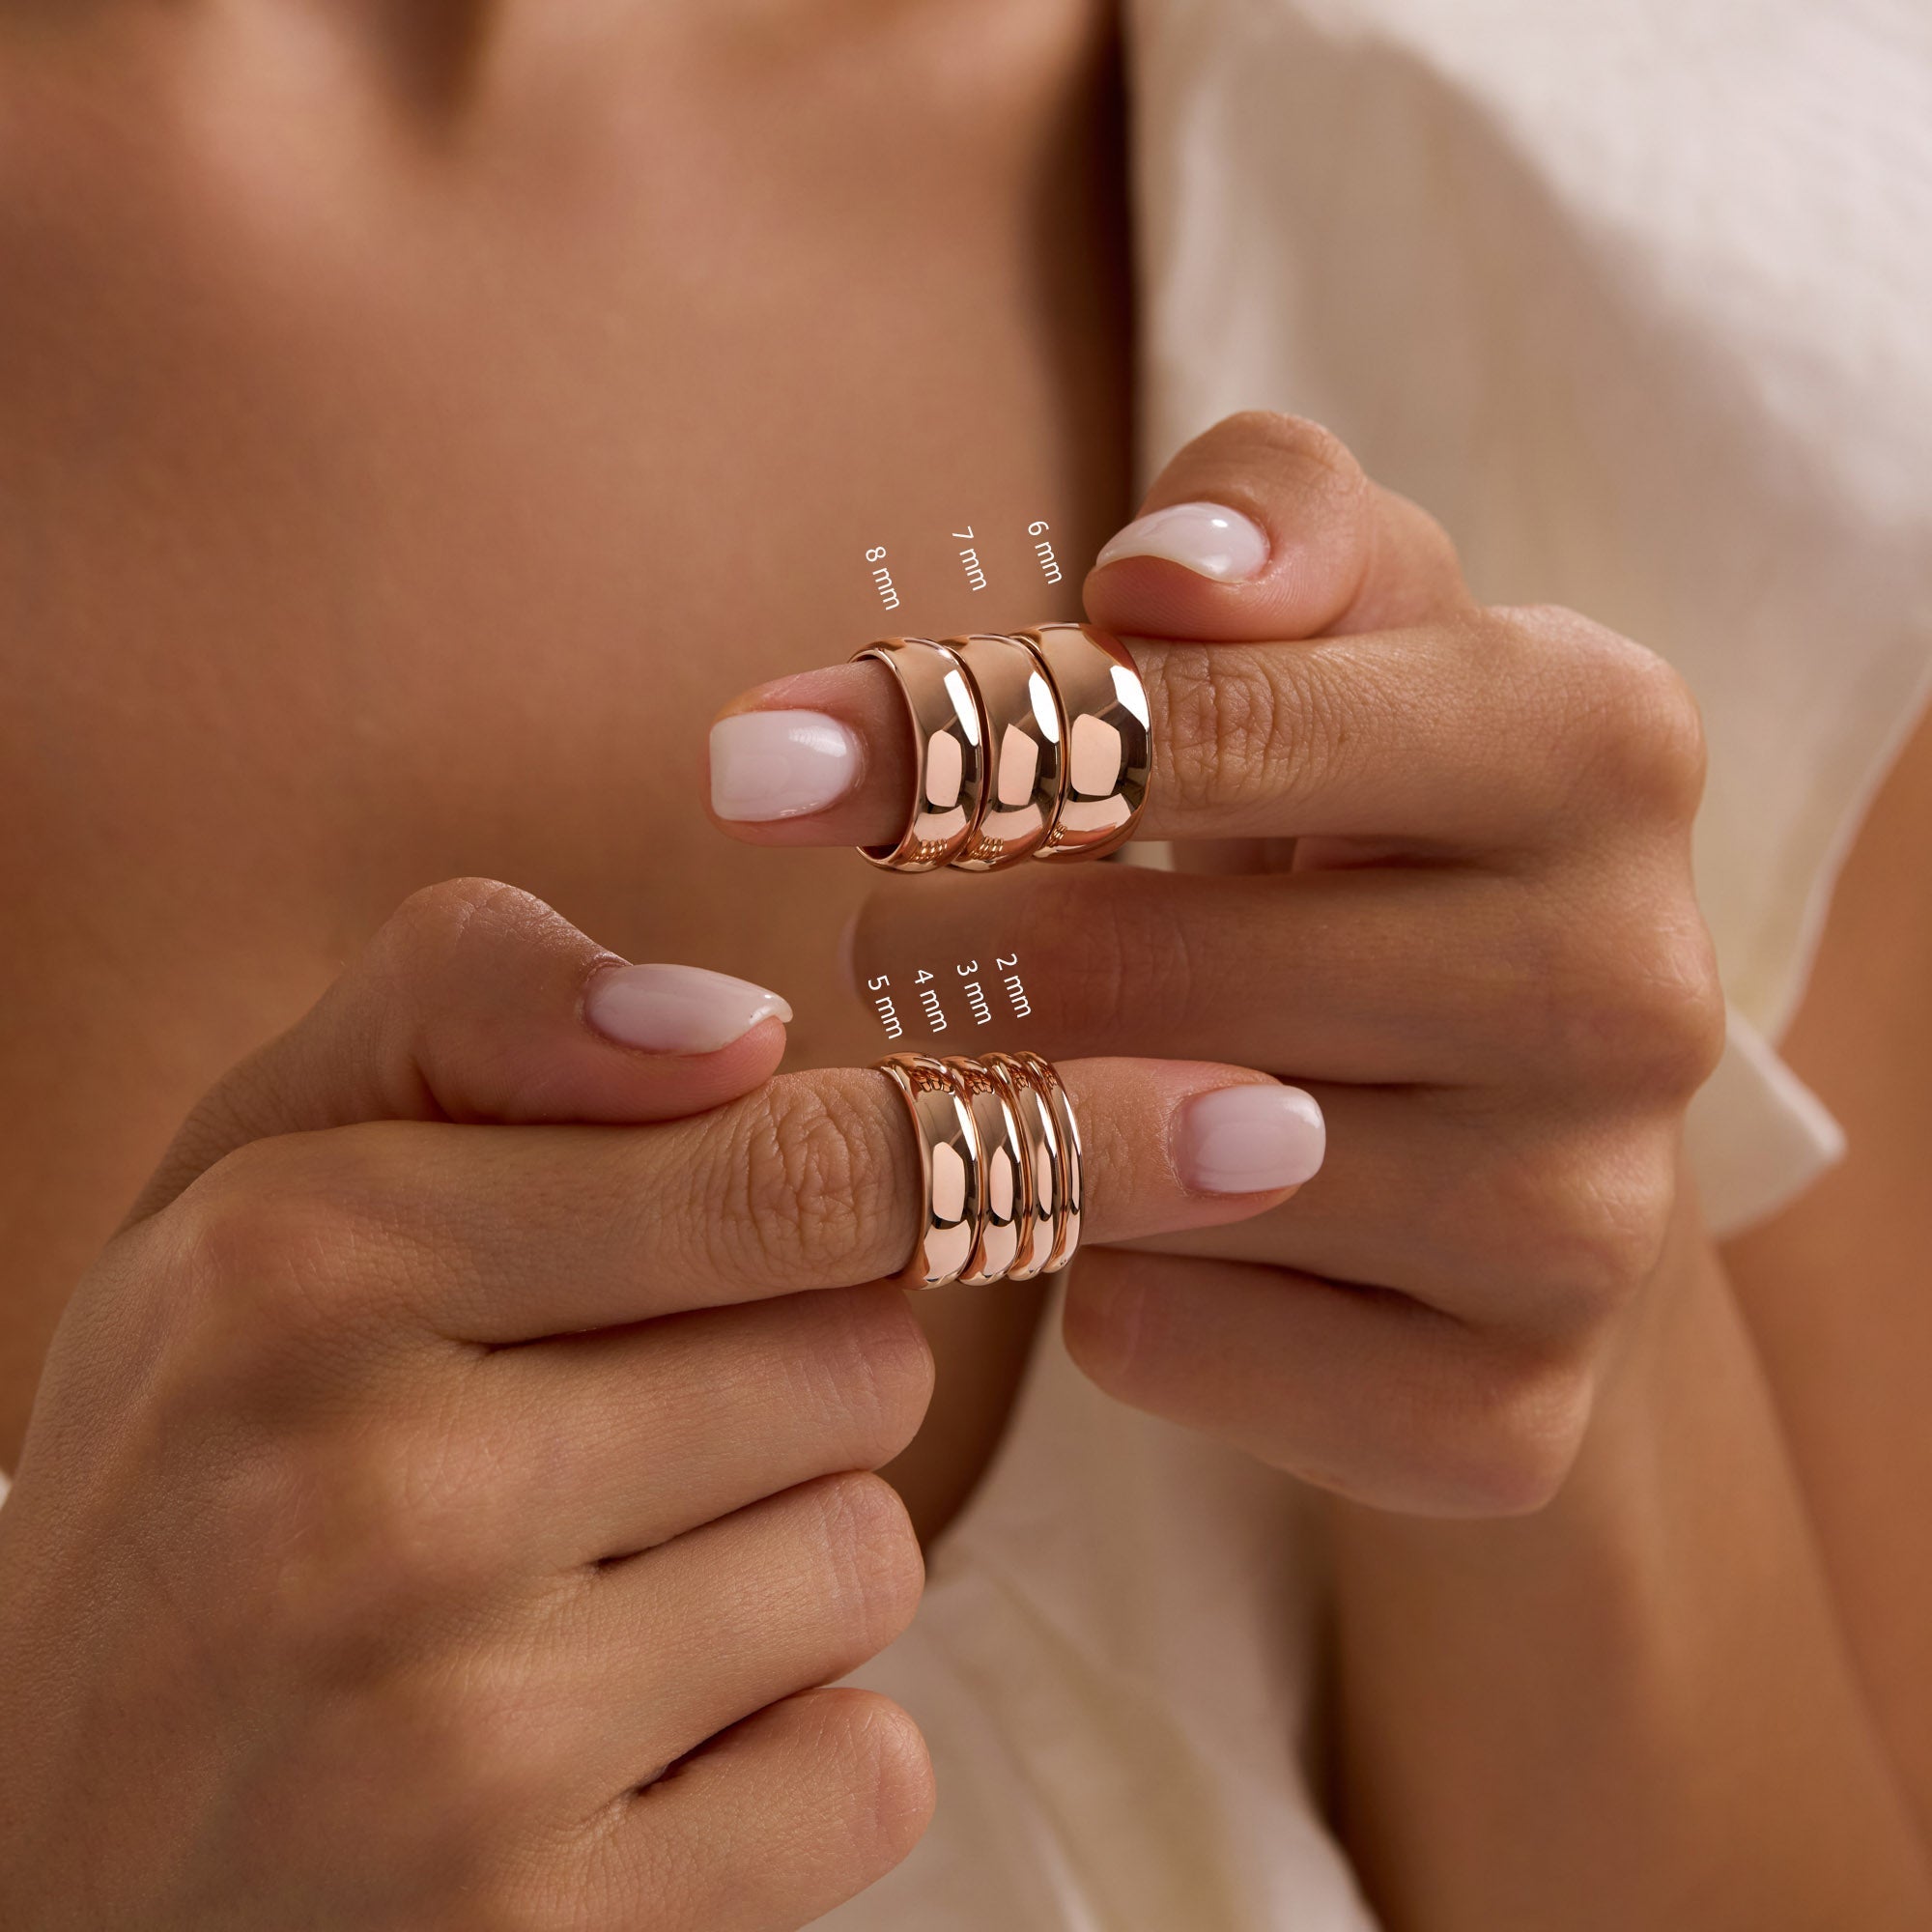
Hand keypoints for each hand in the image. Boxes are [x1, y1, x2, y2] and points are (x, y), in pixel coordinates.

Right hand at [0, 879, 1303, 1928]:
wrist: (46, 1831)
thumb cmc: (207, 1449)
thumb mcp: (263, 1171)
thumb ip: (470, 1009)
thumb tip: (736, 1022)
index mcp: (309, 1263)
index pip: (793, 1168)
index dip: (1033, 1133)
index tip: (1238, 1121)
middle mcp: (373, 1504)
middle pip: (862, 1357)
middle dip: (801, 1357)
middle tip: (611, 1409)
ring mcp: (457, 1753)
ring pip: (870, 1555)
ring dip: (784, 1545)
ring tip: (572, 1584)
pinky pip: (859, 1770)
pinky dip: (787, 1744)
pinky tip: (602, 1743)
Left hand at [706, 411, 1726, 1516]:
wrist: (1509, 1116)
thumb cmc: (1377, 829)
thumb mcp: (1352, 631)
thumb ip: (1265, 520)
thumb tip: (1159, 572)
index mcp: (1598, 739)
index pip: (1206, 721)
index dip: (949, 740)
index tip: (763, 770)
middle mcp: (1635, 990)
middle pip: (1143, 968)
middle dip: (948, 952)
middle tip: (893, 946)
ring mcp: (1587, 1228)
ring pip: (1140, 1175)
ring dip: (1004, 1121)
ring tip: (999, 1071)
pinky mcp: (1507, 1415)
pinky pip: (1166, 1343)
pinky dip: (1086, 1288)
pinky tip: (1124, 1234)